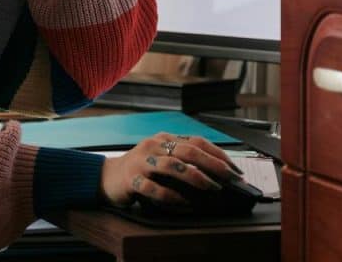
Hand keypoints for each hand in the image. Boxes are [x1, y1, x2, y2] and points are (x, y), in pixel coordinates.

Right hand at [99, 133, 242, 207]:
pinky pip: (154, 188)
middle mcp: (154, 146)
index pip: (197, 142)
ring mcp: (141, 161)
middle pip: (188, 151)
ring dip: (196, 177)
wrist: (106, 176)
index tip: (235, 170)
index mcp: (164, 138)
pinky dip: (172, 196)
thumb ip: (182, 160)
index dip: (219, 155)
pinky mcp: (131, 179)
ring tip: (212, 188)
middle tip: (230, 178)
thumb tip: (217, 175)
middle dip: (214, 165)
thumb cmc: (140, 169)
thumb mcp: (161, 158)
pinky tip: (184, 202)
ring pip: (172, 166)